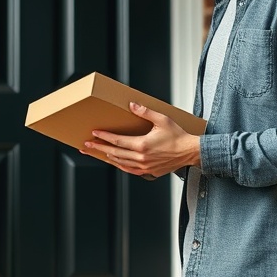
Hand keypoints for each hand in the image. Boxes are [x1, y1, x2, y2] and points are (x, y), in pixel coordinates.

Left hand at [83, 102, 200, 177]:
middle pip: (114, 153)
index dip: (104, 136)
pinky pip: (129, 170)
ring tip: (96, 153)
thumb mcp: (162, 120)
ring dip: (107, 157)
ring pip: (120, 163)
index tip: (94, 133)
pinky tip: (114, 161)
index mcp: (142, 145)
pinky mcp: (148, 171)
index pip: (117, 141)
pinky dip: (119, 165)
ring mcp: (144, 166)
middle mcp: (141, 158)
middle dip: (99, 148)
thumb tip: (132, 105)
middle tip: (87, 145)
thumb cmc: (178, 136)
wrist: (190, 152)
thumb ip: (145, 112)